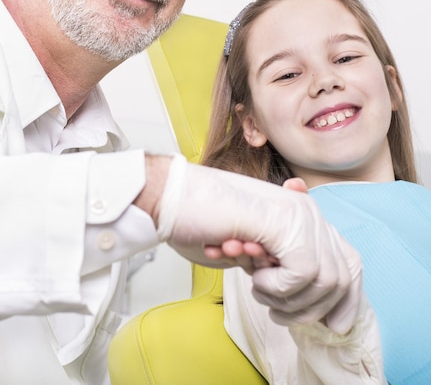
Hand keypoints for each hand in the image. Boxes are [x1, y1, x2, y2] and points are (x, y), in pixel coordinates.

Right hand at [157, 156, 362, 333]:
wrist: (175, 198)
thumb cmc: (204, 223)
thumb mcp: (252, 251)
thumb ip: (283, 265)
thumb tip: (317, 306)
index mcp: (303, 217)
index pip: (349, 263)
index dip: (346, 300)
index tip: (333, 325)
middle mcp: (309, 212)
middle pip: (343, 277)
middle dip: (310, 307)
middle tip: (272, 306)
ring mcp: (301, 215)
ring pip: (326, 281)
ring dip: (288, 297)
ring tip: (256, 286)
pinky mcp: (287, 224)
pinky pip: (303, 274)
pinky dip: (277, 286)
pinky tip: (253, 274)